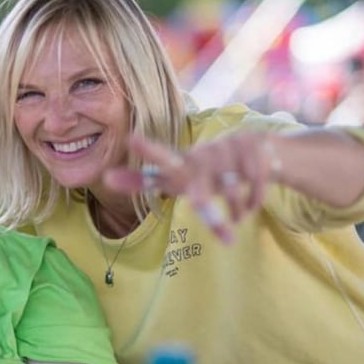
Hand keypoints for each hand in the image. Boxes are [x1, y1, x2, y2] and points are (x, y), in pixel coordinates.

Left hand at [104, 132, 280, 242]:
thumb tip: (106, 178)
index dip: (148, 150)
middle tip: (197, 203)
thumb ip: (143, 180)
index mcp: (184, 163)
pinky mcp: (256, 157)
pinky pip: (255, 188)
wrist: (255, 148)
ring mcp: (231, 154)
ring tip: (233, 225)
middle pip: (209, 172)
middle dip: (195, 183)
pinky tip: (248, 211)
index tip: (131, 138)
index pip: (163, 159)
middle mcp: (205, 156)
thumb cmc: (203, 168)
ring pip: (231, 188)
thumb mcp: (176, 176)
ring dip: (233, 208)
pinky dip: (251, 203)